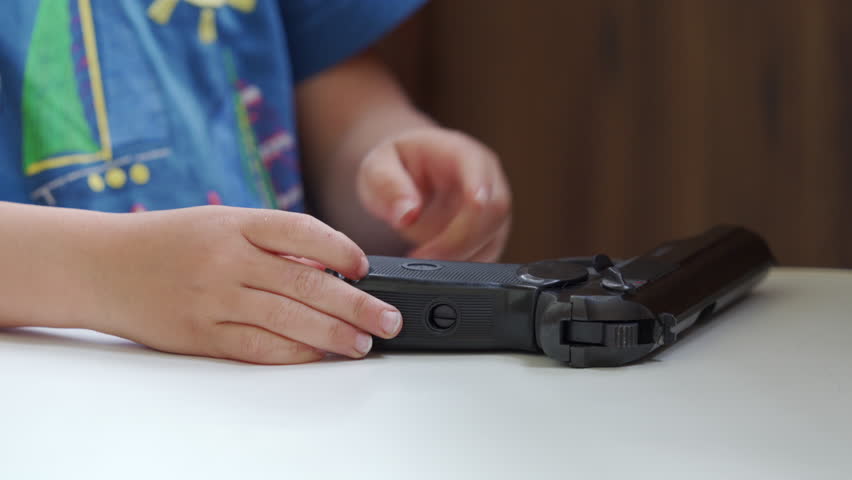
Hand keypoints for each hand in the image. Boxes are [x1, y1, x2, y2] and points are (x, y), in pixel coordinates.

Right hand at [90, 206, 402, 363]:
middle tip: (387, 319)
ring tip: (363, 343)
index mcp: (235, 222)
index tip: (366, 267)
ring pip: (287, 320)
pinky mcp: (200, 334)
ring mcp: (213, 298)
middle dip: (356, 305)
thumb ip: (270, 242)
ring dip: (333, 335)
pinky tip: (319, 356)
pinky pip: (257, 347)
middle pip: (305, 283)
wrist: (101, 265)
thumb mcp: (219, 222)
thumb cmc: (168, 241)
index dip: (342, 250)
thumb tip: (329, 271)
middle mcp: (226, 258)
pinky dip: (294, 354)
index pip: (302, 232)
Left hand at [356, 127, 511, 261]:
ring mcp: (493, 207)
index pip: (480, 176)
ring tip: (420, 260)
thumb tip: (407, 214)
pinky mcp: (491, 233)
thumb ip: (388, 186)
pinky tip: (434, 265)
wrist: (406, 174)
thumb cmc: (395, 164)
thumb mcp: (377, 167)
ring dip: (459, 258)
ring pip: (493, 239)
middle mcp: (487, 178)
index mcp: (462, 152)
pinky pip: (487, 255)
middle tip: (420, 257)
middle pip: (494, 213)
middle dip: (458, 242)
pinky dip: (462, 266)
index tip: (457, 228)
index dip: (476, 202)